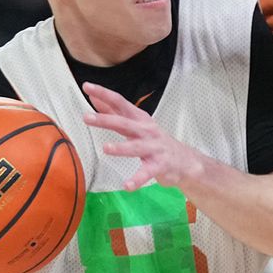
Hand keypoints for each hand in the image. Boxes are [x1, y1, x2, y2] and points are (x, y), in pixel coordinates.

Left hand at [82, 82, 208, 188]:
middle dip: (106, 120)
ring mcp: (154, 148)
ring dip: (121, 148)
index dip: (104, 94)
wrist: (185, 161)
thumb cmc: (155, 141)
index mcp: (139, 119)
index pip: (120, 103)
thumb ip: (116, 113)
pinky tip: (127, 186)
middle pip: (124, 123)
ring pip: (135, 147)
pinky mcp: (159, 165)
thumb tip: (96, 99)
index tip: (87, 86)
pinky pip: (146, 173)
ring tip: (106, 149)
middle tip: (87, 118)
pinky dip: (136, 180)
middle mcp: (146, 130)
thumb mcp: (136, 124)